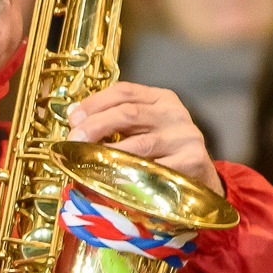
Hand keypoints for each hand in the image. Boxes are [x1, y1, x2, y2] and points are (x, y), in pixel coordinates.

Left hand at [67, 83, 220, 193]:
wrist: (199, 181)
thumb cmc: (161, 152)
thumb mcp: (142, 128)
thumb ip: (114, 121)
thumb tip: (74, 118)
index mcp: (161, 99)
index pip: (124, 91)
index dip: (94, 102)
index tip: (73, 118)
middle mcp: (175, 114)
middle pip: (128, 113)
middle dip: (95, 126)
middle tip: (74, 140)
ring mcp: (186, 137)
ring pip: (139, 144)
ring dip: (108, 153)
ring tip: (88, 160)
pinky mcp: (192, 162)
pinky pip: (154, 169)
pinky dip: (130, 174)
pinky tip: (113, 178)